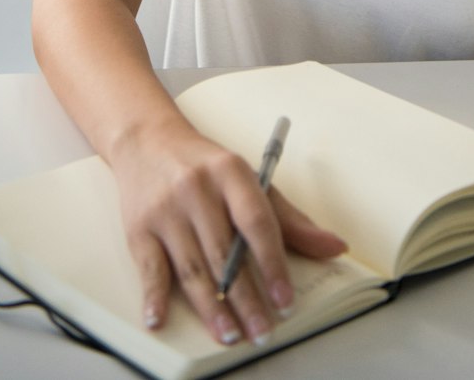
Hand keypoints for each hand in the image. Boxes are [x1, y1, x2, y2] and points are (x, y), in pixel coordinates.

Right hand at [111, 118, 347, 347]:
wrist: (148, 140)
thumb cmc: (205, 166)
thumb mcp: (248, 180)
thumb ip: (289, 219)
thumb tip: (334, 247)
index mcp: (231, 172)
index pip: (257, 222)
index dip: (273, 265)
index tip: (285, 299)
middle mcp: (197, 189)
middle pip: (224, 254)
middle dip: (246, 299)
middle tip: (262, 330)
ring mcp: (166, 209)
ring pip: (192, 267)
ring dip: (211, 307)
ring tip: (230, 334)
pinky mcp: (140, 227)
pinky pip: (149, 267)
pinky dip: (154, 296)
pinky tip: (160, 318)